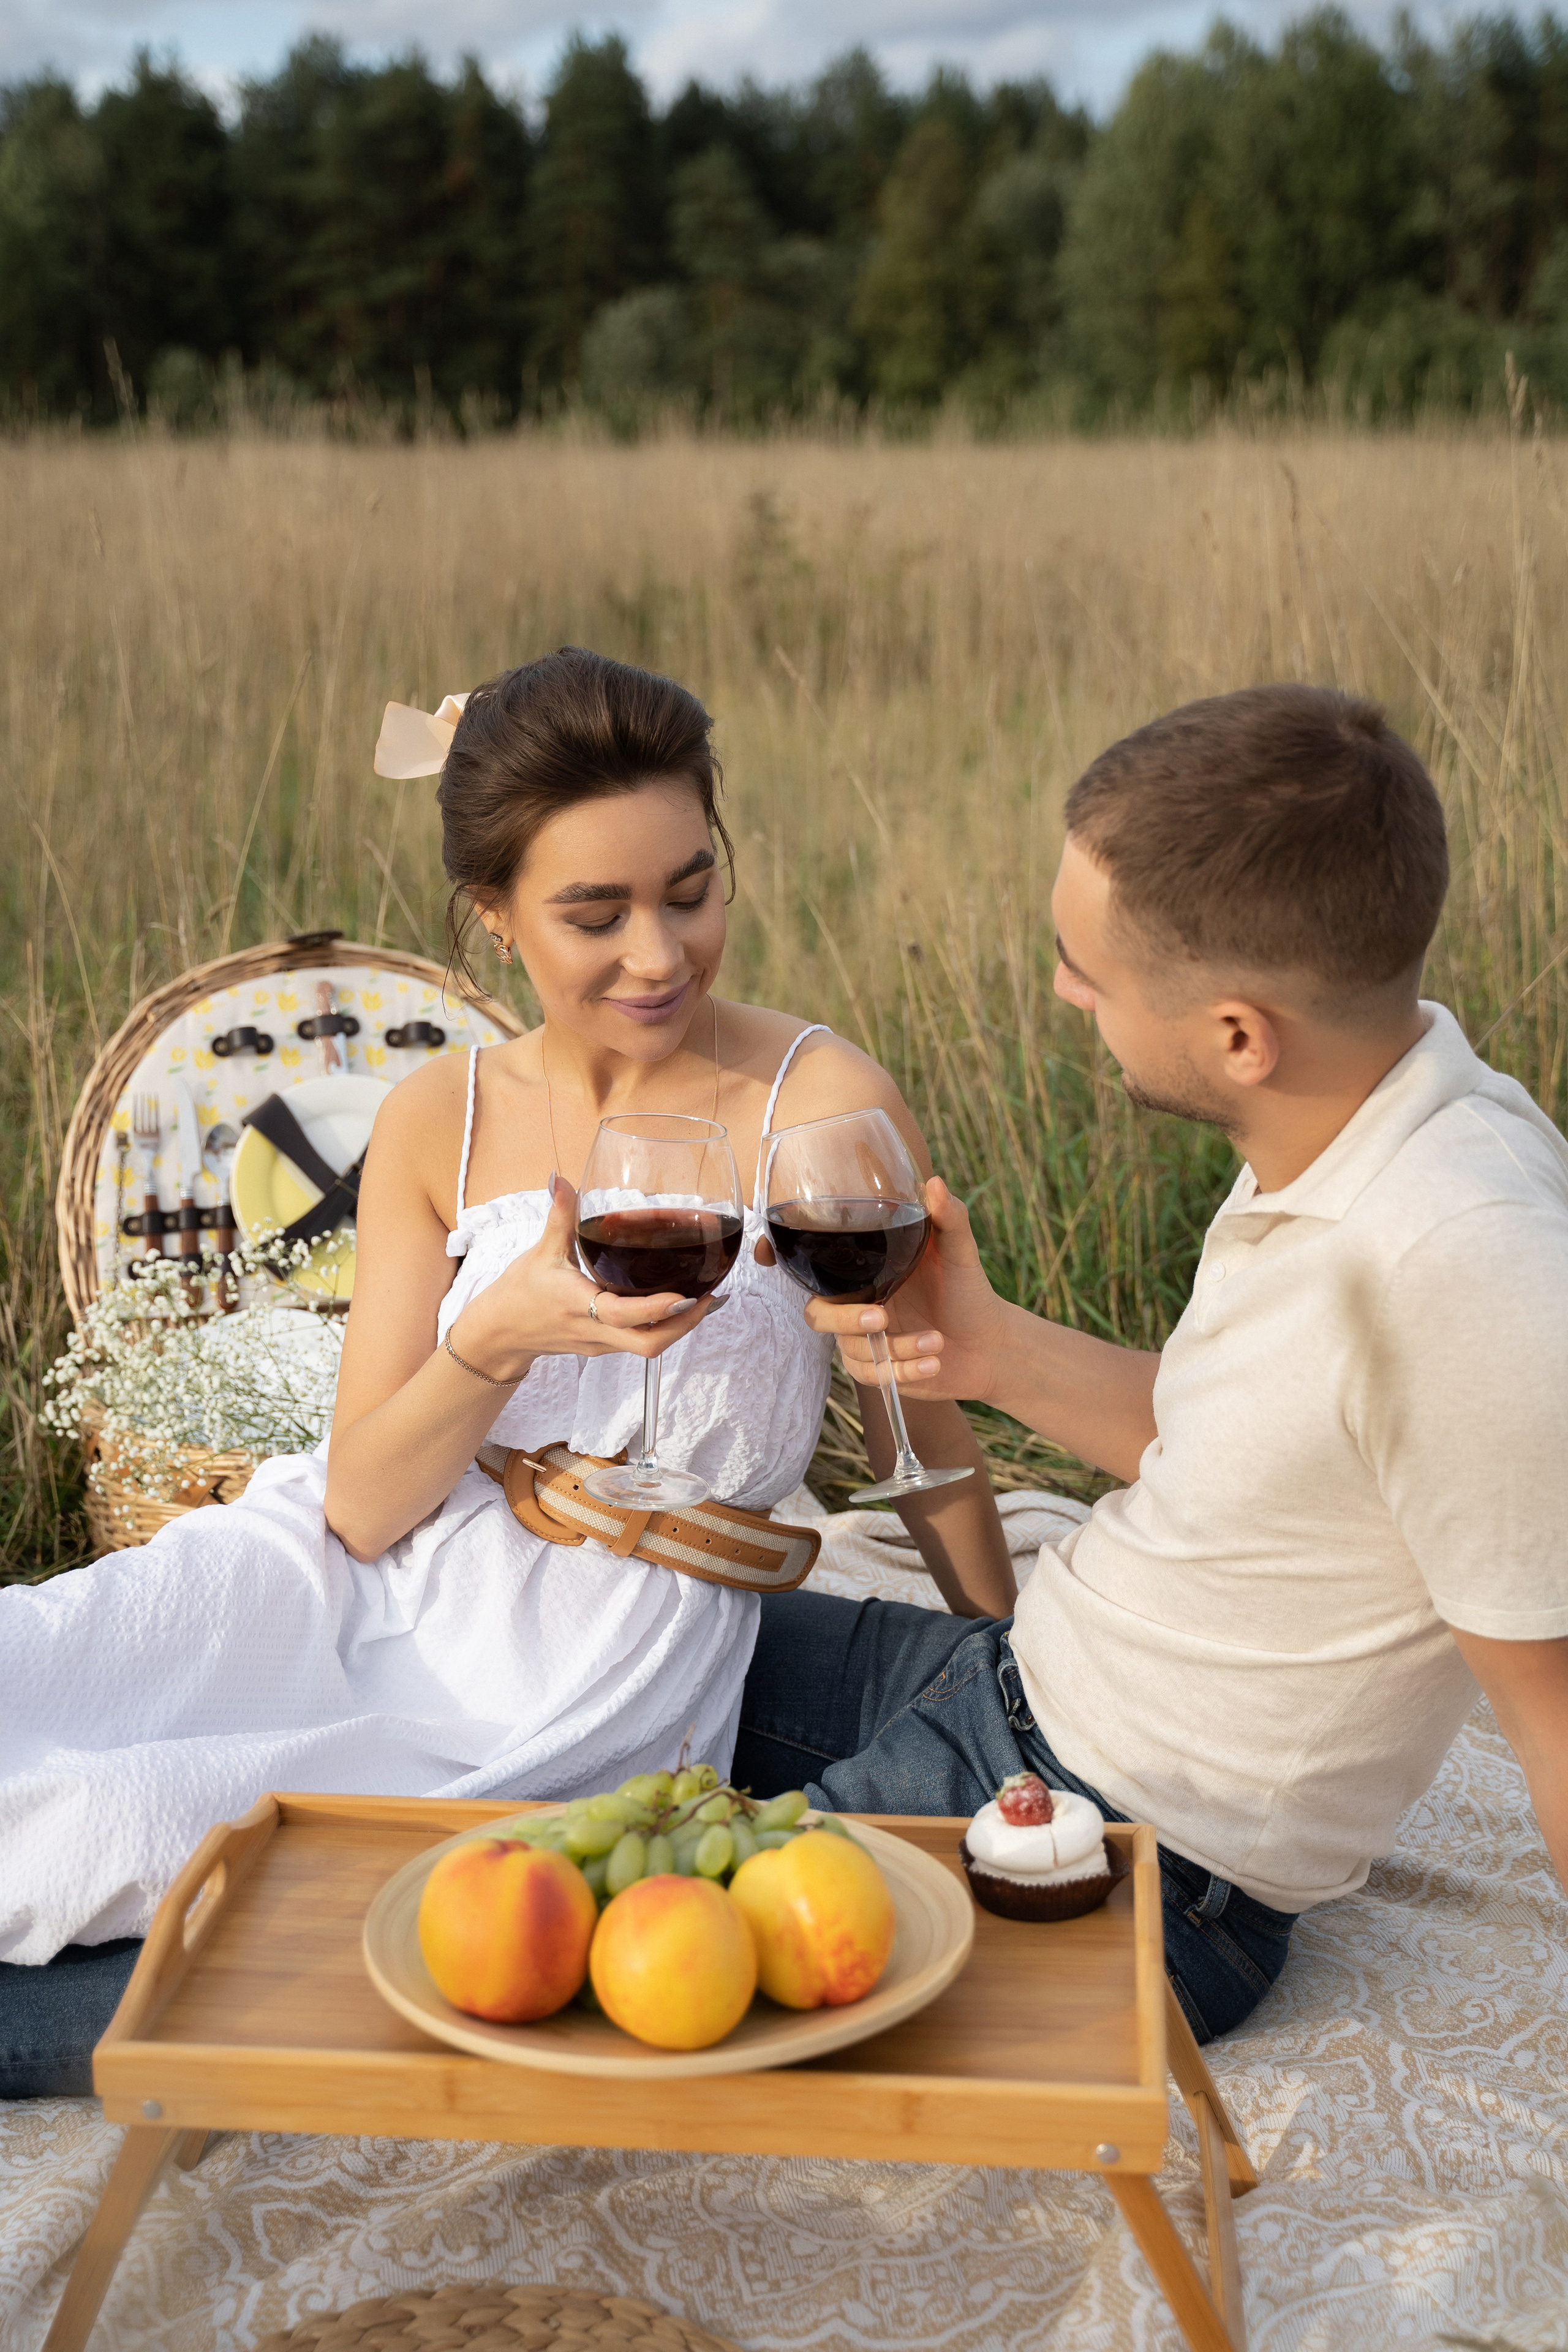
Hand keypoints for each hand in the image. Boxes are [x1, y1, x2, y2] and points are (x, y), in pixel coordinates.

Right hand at [452, 1175, 716, 1381]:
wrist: (500, 1333)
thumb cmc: (518, 1293)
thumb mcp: (540, 1252)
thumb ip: (559, 1216)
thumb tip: (561, 1179)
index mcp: (578, 1305)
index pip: (624, 1314)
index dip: (658, 1308)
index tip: (686, 1294)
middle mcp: (595, 1330)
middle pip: (649, 1344)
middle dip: (686, 1324)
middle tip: (710, 1295)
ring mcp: (601, 1343)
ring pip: (649, 1346)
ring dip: (680, 1326)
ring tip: (704, 1296)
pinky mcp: (604, 1346)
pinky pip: (640, 1341)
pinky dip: (663, 1325)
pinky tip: (678, 1303)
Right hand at [778, 1177, 1009, 1405]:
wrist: (991, 1343)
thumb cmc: (968, 1290)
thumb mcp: (960, 1252)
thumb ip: (948, 1218)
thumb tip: (936, 1182)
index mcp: (863, 1270)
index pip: (809, 1263)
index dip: (777, 1257)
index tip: (765, 1254)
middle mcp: (855, 1303)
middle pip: (817, 1314)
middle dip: (843, 1320)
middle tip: (880, 1317)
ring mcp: (864, 1341)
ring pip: (853, 1350)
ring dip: (896, 1348)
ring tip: (936, 1342)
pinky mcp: (879, 1371)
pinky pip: (874, 1376)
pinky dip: (904, 1371)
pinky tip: (934, 1361)